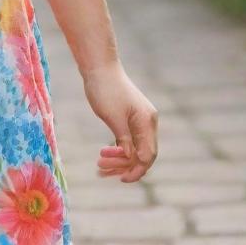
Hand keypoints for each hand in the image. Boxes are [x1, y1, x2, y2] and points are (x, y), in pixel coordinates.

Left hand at [82, 59, 158, 182]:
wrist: (98, 66)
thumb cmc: (105, 89)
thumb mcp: (113, 118)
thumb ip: (125, 139)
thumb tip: (132, 158)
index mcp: (147, 122)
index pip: (148, 155)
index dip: (136, 170)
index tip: (120, 179)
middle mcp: (147, 122)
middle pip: (142, 154)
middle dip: (124, 165)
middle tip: (102, 170)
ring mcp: (139, 119)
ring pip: (134, 147)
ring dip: (118, 159)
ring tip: (99, 165)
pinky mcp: (129, 117)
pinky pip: (128, 139)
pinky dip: (117, 148)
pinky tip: (105, 154)